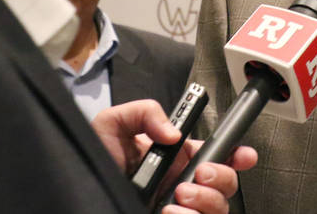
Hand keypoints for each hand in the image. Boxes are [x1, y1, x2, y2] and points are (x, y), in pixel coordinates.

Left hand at [90, 100, 256, 213]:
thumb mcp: (113, 124)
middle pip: (227, 183)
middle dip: (221, 177)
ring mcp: (178, 207)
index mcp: (176, 157)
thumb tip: (174, 133)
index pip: (217, 154)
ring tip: (176, 196)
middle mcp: (182, 184)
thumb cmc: (92, 160)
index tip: (243, 155)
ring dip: (206, 200)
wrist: (73, 191)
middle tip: (196, 175)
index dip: (237, 154)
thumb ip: (145, 113)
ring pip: (218, 209)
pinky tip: (169, 212)